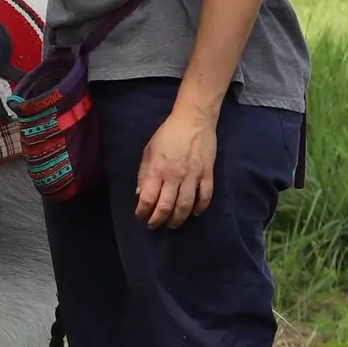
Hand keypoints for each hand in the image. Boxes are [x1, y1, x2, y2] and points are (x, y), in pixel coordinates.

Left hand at [136, 107, 218, 228]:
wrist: (193, 120)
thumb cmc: (167, 134)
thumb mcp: (149, 151)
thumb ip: (143, 173)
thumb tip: (139, 193)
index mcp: (157, 170)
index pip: (147, 198)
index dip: (142, 211)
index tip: (140, 217)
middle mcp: (174, 176)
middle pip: (166, 206)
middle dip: (158, 220)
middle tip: (154, 225)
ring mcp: (193, 176)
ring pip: (185, 206)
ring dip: (178, 219)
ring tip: (172, 224)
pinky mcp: (207, 174)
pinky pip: (205, 196)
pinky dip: (200, 207)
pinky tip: (195, 213)